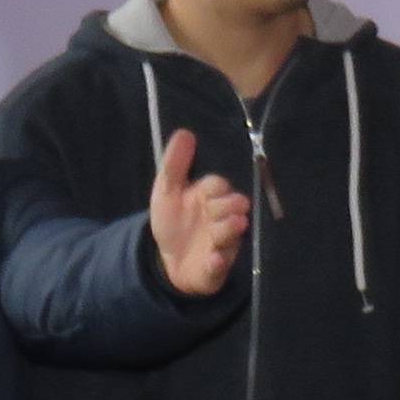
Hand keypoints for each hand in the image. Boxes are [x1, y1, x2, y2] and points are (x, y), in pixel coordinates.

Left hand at [147, 128, 250, 297]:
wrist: (168, 259)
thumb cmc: (173, 221)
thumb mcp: (166, 190)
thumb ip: (175, 164)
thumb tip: (185, 132)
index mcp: (209, 197)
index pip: (220, 185)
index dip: (217, 187)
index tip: (210, 191)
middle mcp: (221, 217)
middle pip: (232, 207)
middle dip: (228, 207)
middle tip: (217, 210)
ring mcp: (222, 242)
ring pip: (231, 234)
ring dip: (227, 231)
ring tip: (224, 230)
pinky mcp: (217, 266)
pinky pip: (220, 265)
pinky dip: (217, 262)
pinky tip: (212, 258)